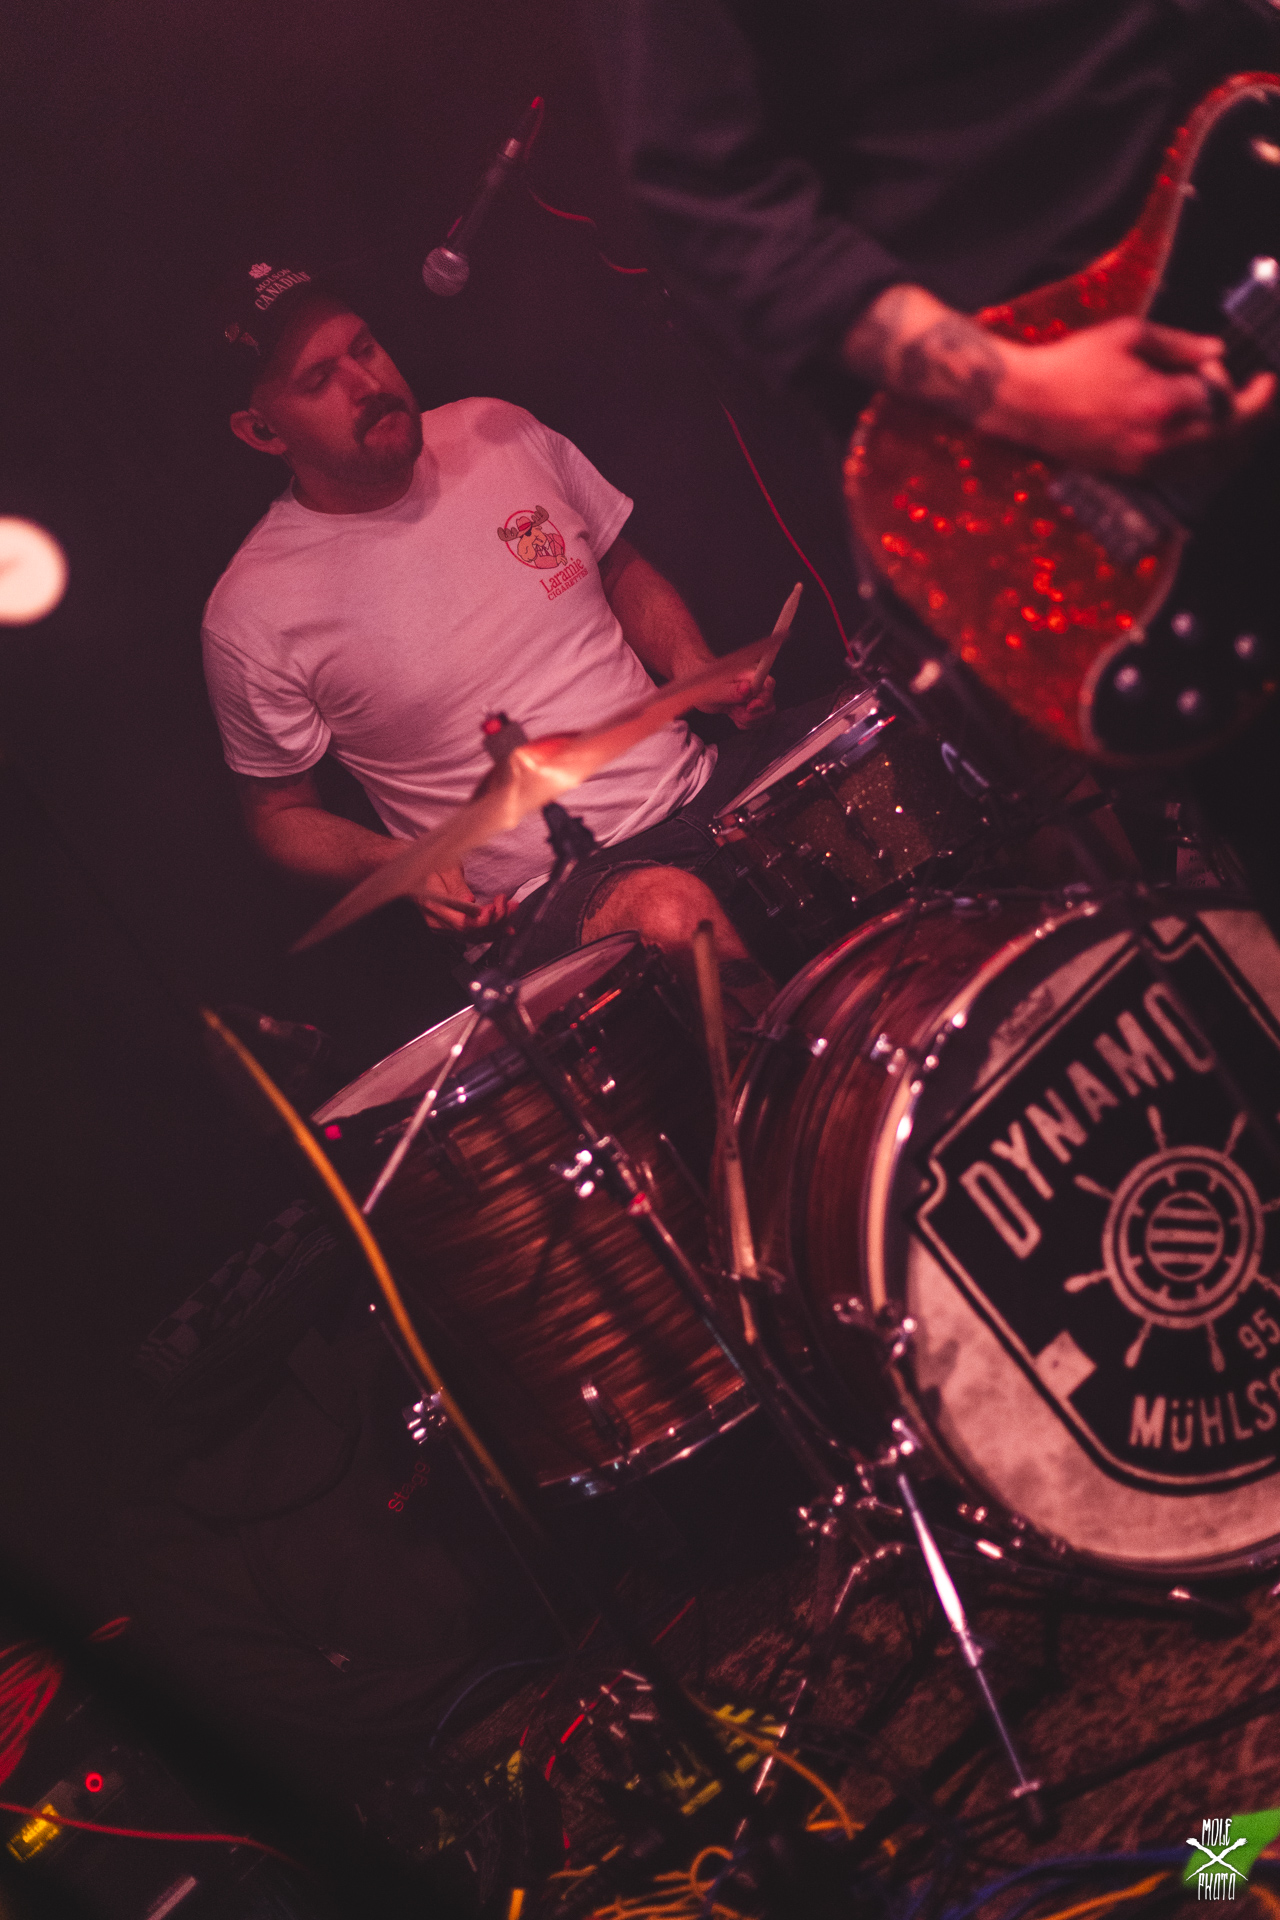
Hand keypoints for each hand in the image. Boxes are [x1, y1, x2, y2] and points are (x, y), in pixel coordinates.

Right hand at [412, 864, 508, 932]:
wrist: (411, 871)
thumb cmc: (426, 865)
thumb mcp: (443, 867)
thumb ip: (456, 885)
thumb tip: (469, 900)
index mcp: (432, 905)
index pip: (460, 923)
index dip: (480, 920)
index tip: (494, 908)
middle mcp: (436, 922)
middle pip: (470, 931)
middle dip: (495, 919)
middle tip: (507, 902)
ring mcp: (442, 927)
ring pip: (474, 935)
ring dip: (497, 924)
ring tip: (512, 908)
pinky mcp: (449, 928)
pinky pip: (472, 935)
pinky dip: (491, 932)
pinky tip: (507, 929)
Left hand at [698, 671, 776, 729]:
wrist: (699, 688)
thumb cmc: (704, 684)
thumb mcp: (713, 690)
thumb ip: (731, 691)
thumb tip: (747, 689)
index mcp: (748, 673)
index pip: (769, 684)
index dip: (761, 700)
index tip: (748, 707)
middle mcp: (756, 682)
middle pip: (769, 703)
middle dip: (752, 714)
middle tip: (734, 710)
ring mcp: (756, 694)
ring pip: (765, 714)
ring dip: (748, 719)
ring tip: (733, 711)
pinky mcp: (754, 705)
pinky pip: (758, 720)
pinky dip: (745, 722)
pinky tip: (735, 715)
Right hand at [987, 318, 1276, 475]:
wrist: (1027, 403)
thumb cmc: (1073, 363)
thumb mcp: (1129, 335)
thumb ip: (1180, 344)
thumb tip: (1217, 352)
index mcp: (1162, 403)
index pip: (1222, 399)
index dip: (1234, 382)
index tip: (1238, 367)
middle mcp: (1160, 441)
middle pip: (1228, 438)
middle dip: (1255, 415)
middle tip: (1266, 392)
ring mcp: (1146, 463)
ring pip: (1212, 463)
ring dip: (1237, 442)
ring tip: (1250, 420)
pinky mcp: (1133, 473)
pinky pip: (1187, 473)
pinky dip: (1210, 458)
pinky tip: (1216, 442)